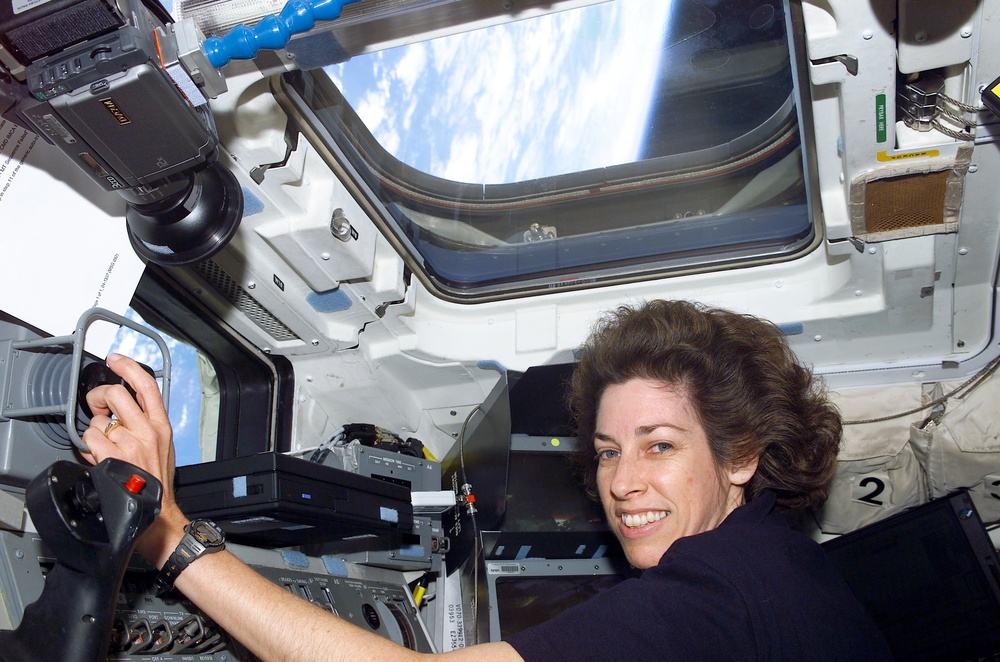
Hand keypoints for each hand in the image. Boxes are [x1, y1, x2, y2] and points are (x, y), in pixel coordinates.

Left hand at [80, 353, 187, 563]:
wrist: (155, 510)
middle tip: (98, 407)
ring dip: (95, 431)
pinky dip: (89, 447)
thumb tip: (121, 409)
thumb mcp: (163, 444)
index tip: (114, 359)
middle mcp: (147, 430)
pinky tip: (99, 456)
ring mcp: (129, 443)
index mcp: (160, 424)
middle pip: (116, 395)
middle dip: (99, 398)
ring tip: (104, 444)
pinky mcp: (112, 457)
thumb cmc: (157, 480)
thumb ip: (145, 423)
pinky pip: (89, 439)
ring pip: (98, 420)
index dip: (127, 367)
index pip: (146, 385)